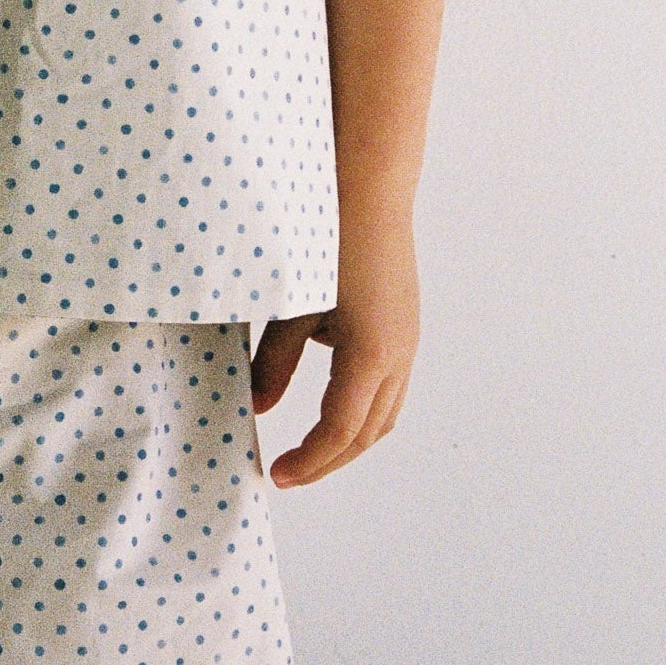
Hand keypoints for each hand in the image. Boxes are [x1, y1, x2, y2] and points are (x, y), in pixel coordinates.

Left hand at [251, 211, 419, 484]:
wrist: (369, 190)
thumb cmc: (327, 242)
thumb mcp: (292, 307)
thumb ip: (274, 363)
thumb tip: (257, 407)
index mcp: (370, 356)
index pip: (339, 432)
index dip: (308, 461)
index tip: (276, 475)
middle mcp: (399, 356)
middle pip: (367, 433)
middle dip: (329, 460)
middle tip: (289, 472)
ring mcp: (407, 341)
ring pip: (385, 413)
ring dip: (349, 439)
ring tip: (309, 449)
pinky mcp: (405, 326)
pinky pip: (389, 387)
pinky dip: (361, 409)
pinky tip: (330, 402)